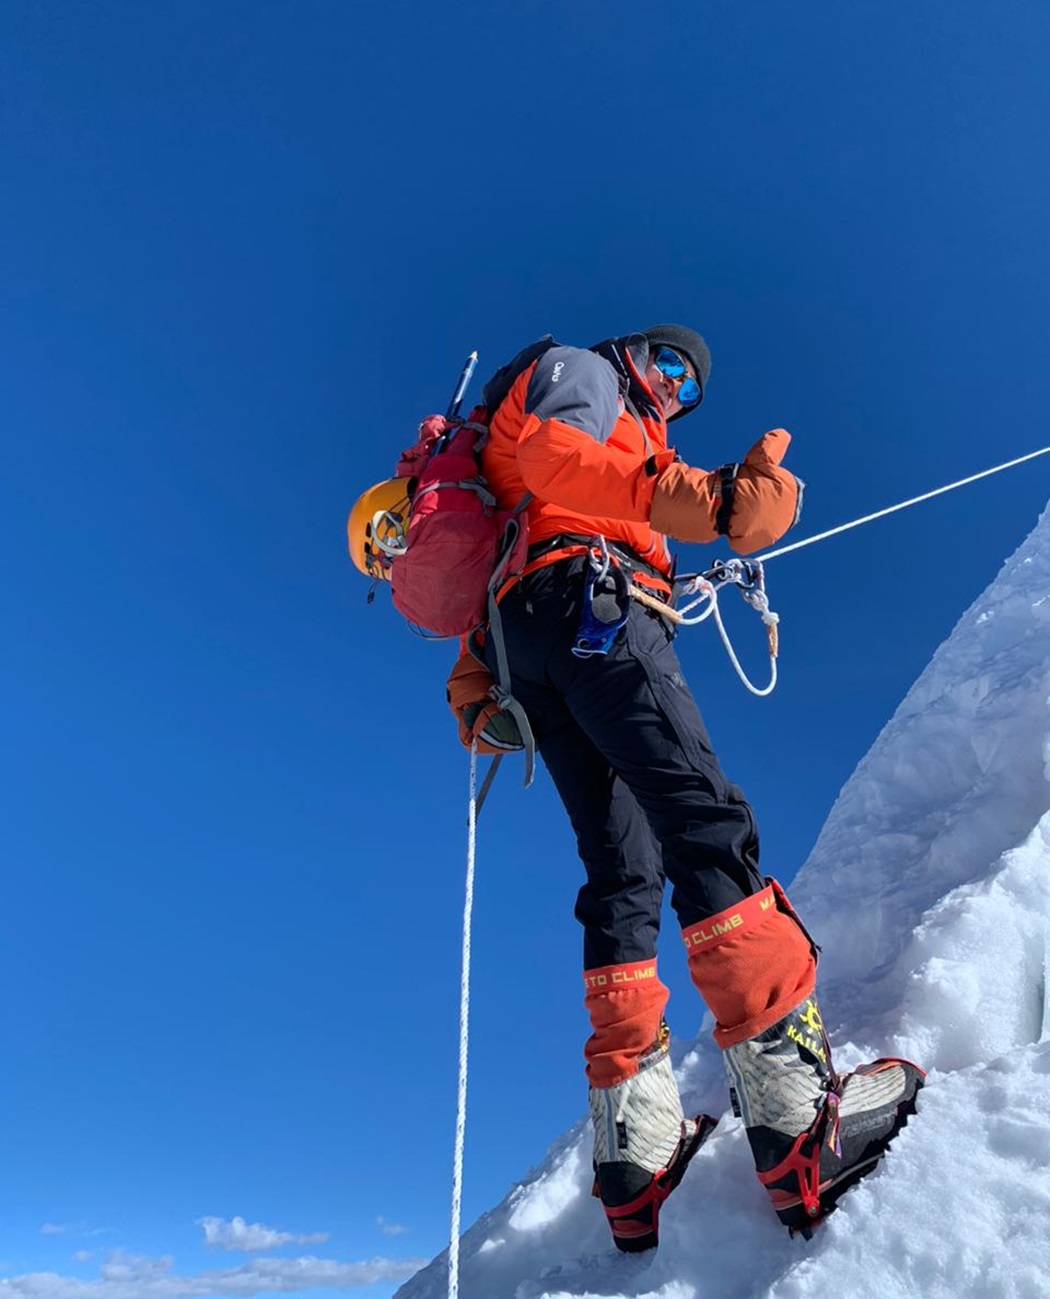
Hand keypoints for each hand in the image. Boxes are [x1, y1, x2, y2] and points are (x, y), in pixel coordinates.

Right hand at [725, 430, 801, 554]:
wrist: (726, 505)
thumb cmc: (744, 481)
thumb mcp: (760, 458)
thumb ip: (773, 445)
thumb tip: (783, 434)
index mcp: (791, 492)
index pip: (779, 485)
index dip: (763, 482)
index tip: (752, 482)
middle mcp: (788, 513)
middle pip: (772, 504)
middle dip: (760, 500)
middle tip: (744, 496)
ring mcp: (776, 530)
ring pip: (763, 519)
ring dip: (753, 515)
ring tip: (740, 508)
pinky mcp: (761, 542)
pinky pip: (754, 535)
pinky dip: (746, 530)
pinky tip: (738, 521)